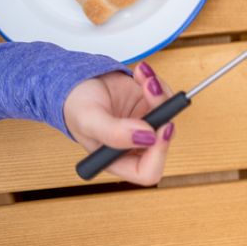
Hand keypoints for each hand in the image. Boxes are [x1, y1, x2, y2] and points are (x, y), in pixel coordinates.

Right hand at [65, 62, 174, 185]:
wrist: (77, 82)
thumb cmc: (76, 106)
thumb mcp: (89, 120)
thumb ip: (114, 133)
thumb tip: (149, 137)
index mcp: (117, 160)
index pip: (147, 172)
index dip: (158, 154)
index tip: (159, 129)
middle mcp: (135, 146)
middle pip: (164, 139)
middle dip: (162, 112)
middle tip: (151, 91)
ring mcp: (146, 125)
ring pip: (170, 114)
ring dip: (159, 93)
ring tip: (144, 78)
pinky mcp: (151, 106)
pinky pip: (166, 96)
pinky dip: (156, 82)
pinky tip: (141, 74)